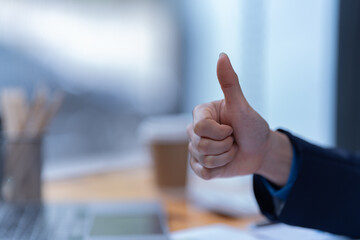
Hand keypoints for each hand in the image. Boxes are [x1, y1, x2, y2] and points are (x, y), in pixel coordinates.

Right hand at [187, 53, 291, 185]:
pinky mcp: (199, 166)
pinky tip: (224, 161)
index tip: (231, 127)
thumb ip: (229, 82)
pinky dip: (218, 169)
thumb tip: (222, 55)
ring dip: (225, 157)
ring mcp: (195, 149)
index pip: (200, 128)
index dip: (221, 132)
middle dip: (226, 145)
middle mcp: (194, 130)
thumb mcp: (241, 106)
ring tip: (231, 149)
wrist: (260, 151)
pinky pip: (202, 172)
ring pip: (203, 160)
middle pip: (201, 145)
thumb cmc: (252, 126)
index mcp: (201, 114)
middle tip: (233, 139)